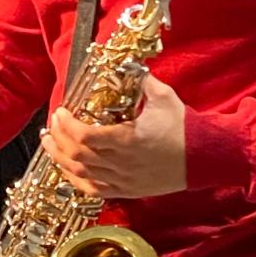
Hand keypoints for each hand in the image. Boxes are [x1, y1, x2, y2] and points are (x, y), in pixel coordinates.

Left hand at [40, 74, 186, 199]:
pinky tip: (67, 169)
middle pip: (78, 155)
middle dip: (58, 140)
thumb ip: (142, 81)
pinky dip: (76, 180)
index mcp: (128, 140)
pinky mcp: (128, 191)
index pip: (86, 137)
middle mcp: (122, 163)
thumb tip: (129, 65)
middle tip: (51, 125)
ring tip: (49, 144)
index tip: (60, 112)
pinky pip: (94, 191)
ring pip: (82, 175)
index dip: (67, 126)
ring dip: (61, 159)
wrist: (206, 157)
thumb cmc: (185, 127)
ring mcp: (124, 180)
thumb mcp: (163, 97)